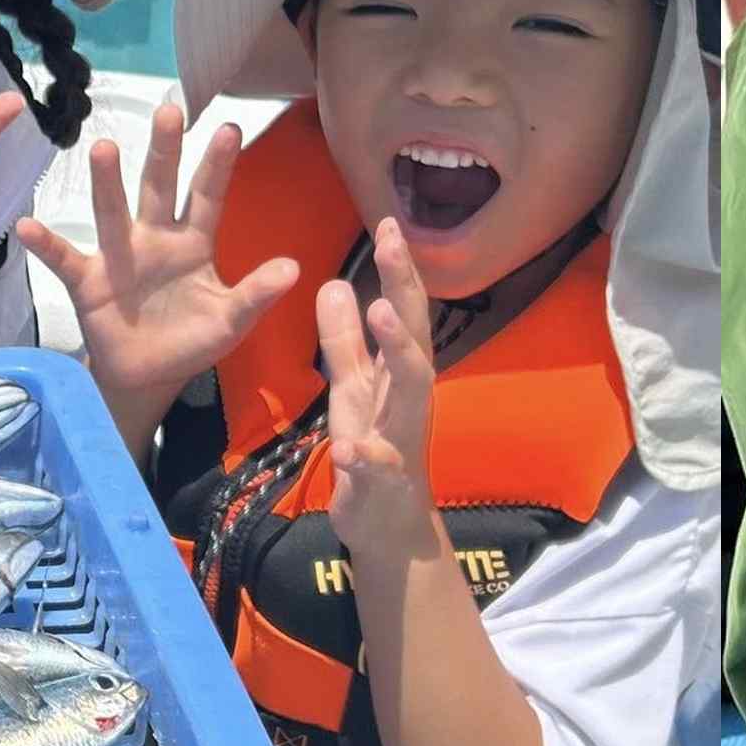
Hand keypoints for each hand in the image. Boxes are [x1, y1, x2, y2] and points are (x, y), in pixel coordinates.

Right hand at [16, 98, 304, 436]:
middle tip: (168, 110)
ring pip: (112, 211)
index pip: (207, 196)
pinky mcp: (88, 282)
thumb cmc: (191, 340)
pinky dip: (46, 245)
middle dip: (164, 150)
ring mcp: (118, 256)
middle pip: (159, 186)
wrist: (148, 377)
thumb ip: (257, 294)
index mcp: (194, 243)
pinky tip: (28, 227)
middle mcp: (154, 238)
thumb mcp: (231, 321)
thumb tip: (294, 268)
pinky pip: (65, 259)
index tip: (230, 127)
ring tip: (102, 148)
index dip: (218, 165)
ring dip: (107, 182)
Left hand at [319, 218, 438, 564]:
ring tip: (381, 312)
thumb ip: (343, 339)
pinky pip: (379, 464)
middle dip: (404, 286)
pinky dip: (368, 455)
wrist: (388, 524)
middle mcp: (409, 396)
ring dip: (398, 349)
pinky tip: (352, 447)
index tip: (390, 220)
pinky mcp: (382, 481)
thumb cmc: (374, 446)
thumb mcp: (351, 387)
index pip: (403, 309)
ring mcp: (401, 436)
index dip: (398, 267)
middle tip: (391, 241)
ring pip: (411, 388)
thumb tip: (331, 280)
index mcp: (398, 372)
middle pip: (414, 332)